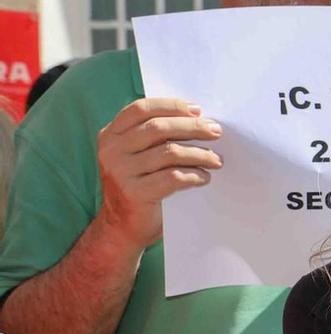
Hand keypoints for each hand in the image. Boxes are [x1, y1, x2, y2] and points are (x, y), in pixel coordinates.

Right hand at [95, 97, 222, 251]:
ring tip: (216, 160)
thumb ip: (153, 136)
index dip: (171, 106)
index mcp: (110, 135)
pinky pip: (173, 177)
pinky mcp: (134, 193)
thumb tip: (197, 117)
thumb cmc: (139, 186)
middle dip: (193, 127)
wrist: (122, 227)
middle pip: (159, 128)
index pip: (140, 109)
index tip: (198, 110)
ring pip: (170, 152)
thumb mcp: (137, 155)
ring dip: (200, 154)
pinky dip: (195, 175)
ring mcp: (120, 172)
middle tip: (216, 131)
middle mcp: (111, 150)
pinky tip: (204, 177)